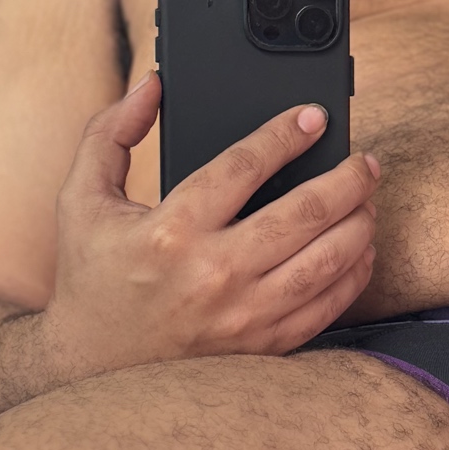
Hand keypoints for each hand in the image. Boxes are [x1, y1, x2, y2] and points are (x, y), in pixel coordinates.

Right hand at [41, 73, 378, 378]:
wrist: (90, 364)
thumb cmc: (92, 277)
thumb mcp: (82, 198)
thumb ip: (110, 133)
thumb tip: (153, 84)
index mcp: (170, 231)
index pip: (244, 167)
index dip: (286, 135)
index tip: (314, 117)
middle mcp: (212, 274)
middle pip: (305, 214)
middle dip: (347, 178)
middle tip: (363, 160)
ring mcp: (242, 316)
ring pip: (328, 261)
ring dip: (360, 223)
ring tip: (367, 199)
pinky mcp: (260, 346)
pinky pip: (326, 307)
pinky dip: (353, 274)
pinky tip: (359, 249)